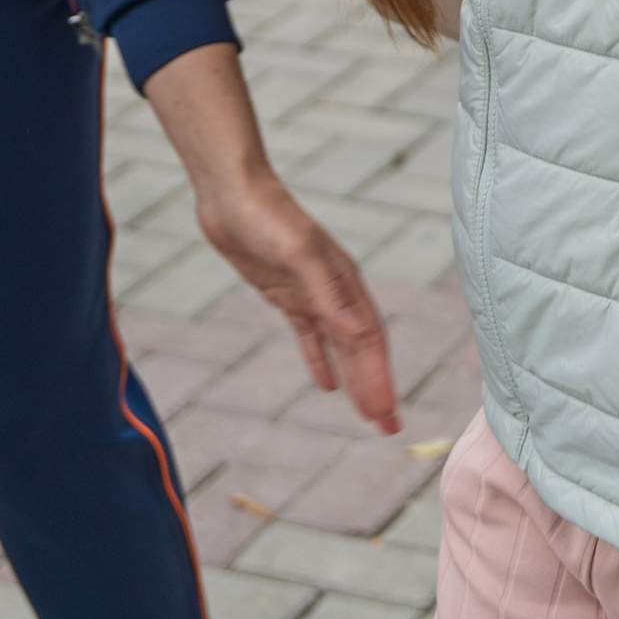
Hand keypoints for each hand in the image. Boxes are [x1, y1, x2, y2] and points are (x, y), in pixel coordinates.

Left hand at [196, 172, 401, 431]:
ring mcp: (309, 292)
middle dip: (375, 386)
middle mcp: (333, 290)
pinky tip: (326, 384)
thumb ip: (327, 292)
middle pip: (360, 348)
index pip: (368, 340)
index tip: (385, 415)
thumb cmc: (265, 216)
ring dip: (354, 378)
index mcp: (344, 281)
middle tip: (388, 428)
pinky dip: (319, 359)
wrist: (230, 190)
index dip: (378, 378)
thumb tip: (358, 334)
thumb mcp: (296, 253)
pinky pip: (309, 335)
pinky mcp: (285, 292)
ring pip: (338, 346)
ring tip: (368, 412)